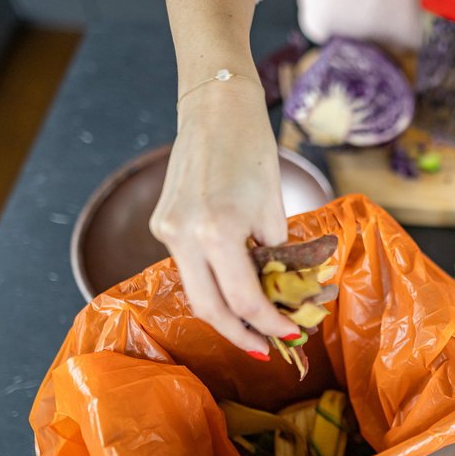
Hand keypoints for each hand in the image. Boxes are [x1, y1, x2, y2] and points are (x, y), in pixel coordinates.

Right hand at [150, 75, 298, 356]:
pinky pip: (189, 265)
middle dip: (240, 335)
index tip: (291, 335)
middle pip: (210, 309)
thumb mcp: (273, 206)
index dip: (271, 324)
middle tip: (266, 349)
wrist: (214, 106)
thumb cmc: (253, 148)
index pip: (246, 299)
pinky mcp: (163, 222)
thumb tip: (280, 291)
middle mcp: (184, 235)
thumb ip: (274, 253)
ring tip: (256, 326)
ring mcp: (168, 229)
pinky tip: (236, 288)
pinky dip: (213, 281)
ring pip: (196, 290)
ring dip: (226, 312)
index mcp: (218, 230)